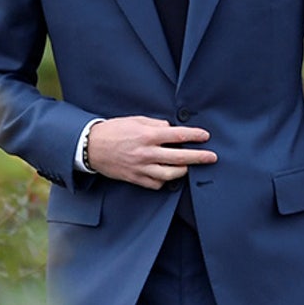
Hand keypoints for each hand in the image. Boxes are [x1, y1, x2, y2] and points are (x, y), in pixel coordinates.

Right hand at [87, 116, 216, 188]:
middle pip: (180, 158)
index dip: (195, 136)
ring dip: (183, 171)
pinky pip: (156, 184)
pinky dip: (165, 180)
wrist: (91, 147)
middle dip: (199, 157)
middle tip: (212, 157)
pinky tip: (168, 174)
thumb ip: (155, 124)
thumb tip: (171, 128)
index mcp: (147, 136)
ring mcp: (141, 168)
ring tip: (189, 167)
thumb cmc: (114, 131)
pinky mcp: (136, 179)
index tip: (206, 136)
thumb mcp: (136, 120)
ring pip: (170, 174)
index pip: (178, 136)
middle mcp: (146, 153)